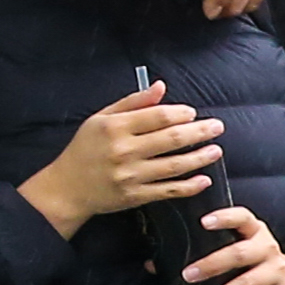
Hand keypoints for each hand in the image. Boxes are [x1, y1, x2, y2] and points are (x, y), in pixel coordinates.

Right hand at [21, 81, 222, 236]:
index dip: (180, 113)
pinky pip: (168, 191)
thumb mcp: (100, 118)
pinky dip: (189, 186)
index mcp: (115, 128)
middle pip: (171, 139)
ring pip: (174, 165)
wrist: (67, 188)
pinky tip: (204, 179)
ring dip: (200, 157)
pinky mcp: (135, 196)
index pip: (157, 116)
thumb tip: (160, 87)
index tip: (192, 113)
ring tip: (216, 150)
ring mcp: (131, 176)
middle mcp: (124, 151)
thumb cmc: (84, 150)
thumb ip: (132, 102)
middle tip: (217, 126)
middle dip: (199, 132)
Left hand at [183, 206, 284, 284]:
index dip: (224, 217)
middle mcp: (268, 247)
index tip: (203, 222)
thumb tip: (156, 263)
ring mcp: (277, 271)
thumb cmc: (254, 262)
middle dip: (211, 265)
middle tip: (188, 276)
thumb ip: (209, 249)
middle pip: (239, 254)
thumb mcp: (241, 247)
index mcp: (255, 231)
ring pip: (246, 283)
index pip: (242, 217)